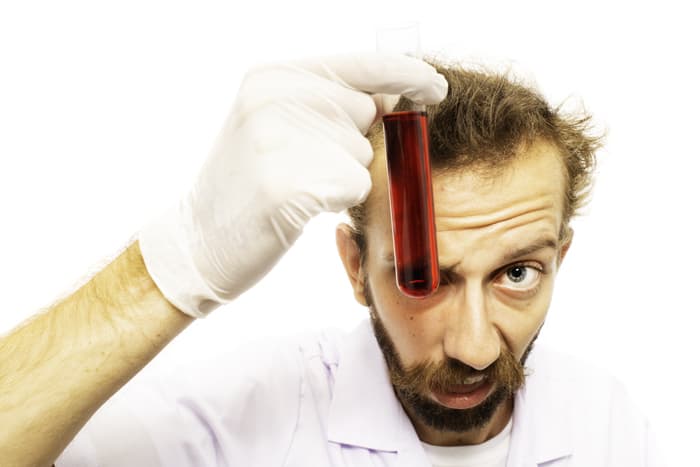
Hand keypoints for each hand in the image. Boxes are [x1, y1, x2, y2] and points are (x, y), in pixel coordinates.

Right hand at [138, 53, 447, 316]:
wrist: (198, 242)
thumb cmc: (247, 187)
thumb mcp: (275, 127)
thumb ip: (326, 105)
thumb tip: (392, 98)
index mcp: (272, 77)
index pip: (360, 65)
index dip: (407, 74)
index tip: (437, 88)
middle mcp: (273, 98)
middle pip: (365, 115)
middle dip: (351, 145)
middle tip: (303, 168)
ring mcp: (277, 139)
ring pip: (361, 156)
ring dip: (340, 178)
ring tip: (294, 188)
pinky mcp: (286, 184)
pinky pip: (353, 186)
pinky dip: (336, 201)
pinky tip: (297, 207)